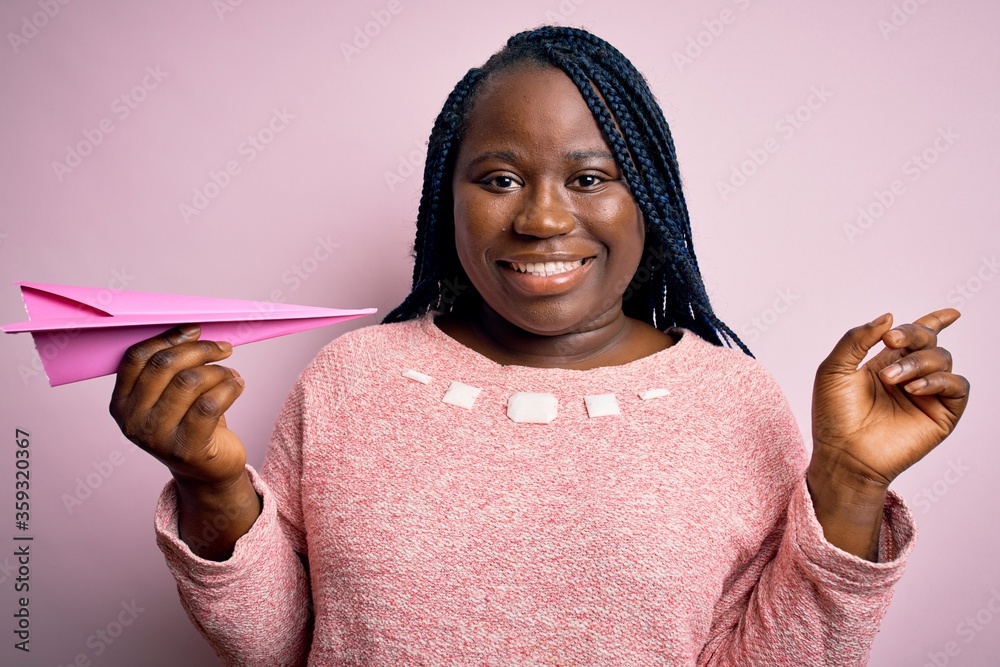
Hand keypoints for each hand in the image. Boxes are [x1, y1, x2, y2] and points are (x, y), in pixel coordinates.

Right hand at [109, 323, 247, 489]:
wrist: (207, 470)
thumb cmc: (190, 424)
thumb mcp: (169, 396)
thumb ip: (169, 369)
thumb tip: (191, 331)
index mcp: (121, 403)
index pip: (137, 358)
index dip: (168, 338)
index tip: (195, 330)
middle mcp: (133, 421)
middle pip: (164, 366)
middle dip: (200, 350)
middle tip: (223, 347)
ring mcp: (156, 437)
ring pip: (190, 382)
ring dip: (218, 370)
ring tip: (230, 373)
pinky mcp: (186, 449)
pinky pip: (210, 404)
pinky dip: (229, 387)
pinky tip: (237, 385)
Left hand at [811, 309, 970, 489]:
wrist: (843, 454)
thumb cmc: (834, 416)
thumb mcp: (833, 369)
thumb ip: (857, 338)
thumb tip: (889, 317)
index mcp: (885, 363)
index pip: (916, 338)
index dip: (935, 322)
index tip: (950, 313)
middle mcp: (909, 377)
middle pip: (929, 340)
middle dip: (913, 334)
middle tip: (890, 341)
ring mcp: (926, 395)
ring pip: (942, 359)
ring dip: (916, 362)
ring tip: (890, 378)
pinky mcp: (941, 415)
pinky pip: (957, 386)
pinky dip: (938, 380)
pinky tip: (913, 388)